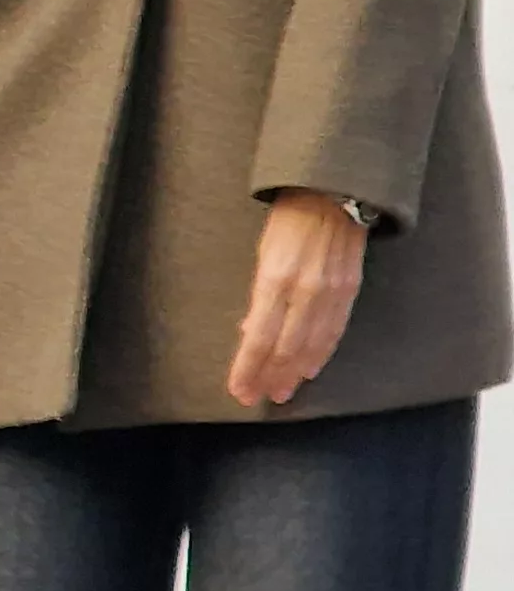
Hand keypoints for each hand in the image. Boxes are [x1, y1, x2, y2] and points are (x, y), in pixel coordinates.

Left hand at [228, 190, 370, 408]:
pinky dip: (320, 353)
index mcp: (275, 279)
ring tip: (281, 391)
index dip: (248, 367)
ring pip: (312, 345)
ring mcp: (331, 292)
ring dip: (294, 371)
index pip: (258, 336)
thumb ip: (259, 294)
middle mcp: (305, 291)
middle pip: (285, 347)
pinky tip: (310, 368)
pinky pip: (334, 330)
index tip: (239, 388)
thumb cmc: (287, 221)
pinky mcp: (350, 290)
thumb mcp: (263, 254)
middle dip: (270, 375)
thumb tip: (248, 330)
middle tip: (258, 396)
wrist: (332, 194)